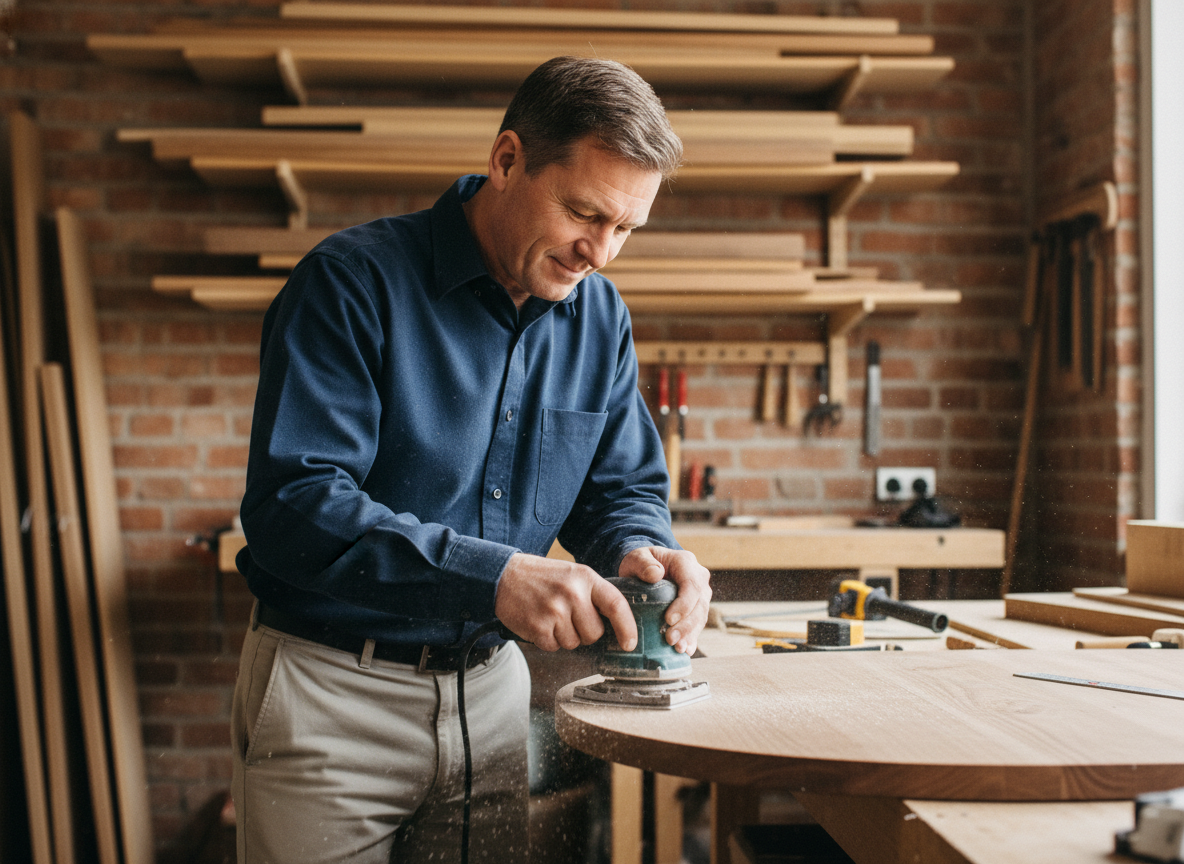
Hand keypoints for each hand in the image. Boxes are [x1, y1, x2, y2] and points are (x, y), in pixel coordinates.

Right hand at [494, 553, 636, 652]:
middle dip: (584, 632)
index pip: (615, 604)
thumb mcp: (572, 574)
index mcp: (585, 577)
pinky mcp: (538, 626)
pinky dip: (548, 640)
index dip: (627, 627)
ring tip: (551, 616)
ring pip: (574, 643)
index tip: (629, 644)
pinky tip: (540, 623)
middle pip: (594, 633)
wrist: (504, 575)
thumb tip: (617, 624)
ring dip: (564, 636)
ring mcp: (555, 610)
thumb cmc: (542, 577)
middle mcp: (572, 593)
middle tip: (569, 617)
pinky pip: (554, 647)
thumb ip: (594, 594)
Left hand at [618, 547, 710, 655]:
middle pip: (699, 604)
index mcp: (686, 562)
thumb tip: (655, 574)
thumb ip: (643, 563)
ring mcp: (700, 594)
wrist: (647, 567)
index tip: (668, 619)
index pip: (692, 585)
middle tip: (670, 640)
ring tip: (677, 648)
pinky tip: (686, 650)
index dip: (684, 604)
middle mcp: (699, 578)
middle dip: (686, 625)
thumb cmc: (641, 562)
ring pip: (701, 617)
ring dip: (690, 634)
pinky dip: (692, 638)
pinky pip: (698, 625)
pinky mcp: (697, 608)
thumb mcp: (637, 557)